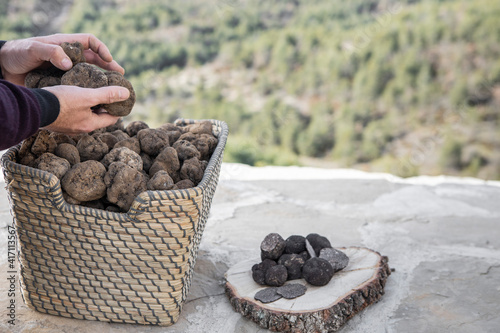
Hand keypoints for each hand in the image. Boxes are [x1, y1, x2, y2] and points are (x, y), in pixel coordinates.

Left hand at [0, 33, 123, 85]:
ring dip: (101, 80)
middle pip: (95, 59)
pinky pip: (79, 85)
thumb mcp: (33, 49)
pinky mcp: (61, 82)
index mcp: (66, 44)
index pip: (90, 42)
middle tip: (120, 76)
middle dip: (109, 66)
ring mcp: (66, 70)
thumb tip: (70, 64)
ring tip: (112, 89)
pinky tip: (94, 98)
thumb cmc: (17, 54)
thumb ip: (52, 53)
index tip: (109, 60)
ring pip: (89, 73)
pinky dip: (88, 90)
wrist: (4, 69)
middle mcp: (69, 57)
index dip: (102, 49)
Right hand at [42, 85, 129, 134]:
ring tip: (92, 90)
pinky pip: (73, 112)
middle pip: (99, 116)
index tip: (121, 98)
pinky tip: (75, 94)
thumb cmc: (61, 102)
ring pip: (85, 114)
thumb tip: (126, 94)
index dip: (118, 108)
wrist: (32, 107)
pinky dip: (78, 104)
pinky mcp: (58, 120)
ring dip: (90, 104)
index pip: (111, 118)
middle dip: (104, 105)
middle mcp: (81, 128)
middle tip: (108, 91)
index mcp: (90, 125)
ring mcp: (69, 126)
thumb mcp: (87, 96)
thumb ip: (107, 95)